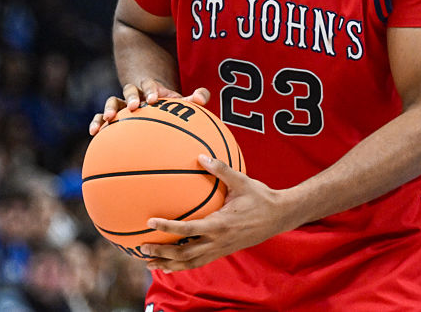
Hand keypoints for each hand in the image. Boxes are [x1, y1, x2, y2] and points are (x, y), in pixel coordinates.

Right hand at [89, 81, 209, 134]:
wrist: (153, 108)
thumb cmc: (169, 107)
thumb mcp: (181, 102)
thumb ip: (194, 98)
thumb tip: (202, 98)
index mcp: (151, 89)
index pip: (149, 85)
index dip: (151, 90)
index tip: (155, 99)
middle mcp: (135, 95)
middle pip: (129, 89)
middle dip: (130, 97)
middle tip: (134, 107)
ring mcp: (122, 105)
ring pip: (112, 101)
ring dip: (110, 108)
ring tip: (108, 119)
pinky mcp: (113, 117)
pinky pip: (102, 117)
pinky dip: (97, 122)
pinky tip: (94, 132)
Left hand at [137, 155, 292, 271]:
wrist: (279, 217)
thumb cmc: (260, 197)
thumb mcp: (242, 181)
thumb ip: (221, 169)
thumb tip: (200, 155)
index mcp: (220, 224)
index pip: (188, 229)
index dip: (168, 227)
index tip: (150, 221)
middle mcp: (218, 241)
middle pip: (184, 253)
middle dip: (162, 252)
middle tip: (142, 246)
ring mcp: (220, 249)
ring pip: (189, 263)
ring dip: (168, 263)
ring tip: (148, 262)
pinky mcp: (222, 252)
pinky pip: (198, 262)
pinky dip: (181, 265)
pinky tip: (168, 264)